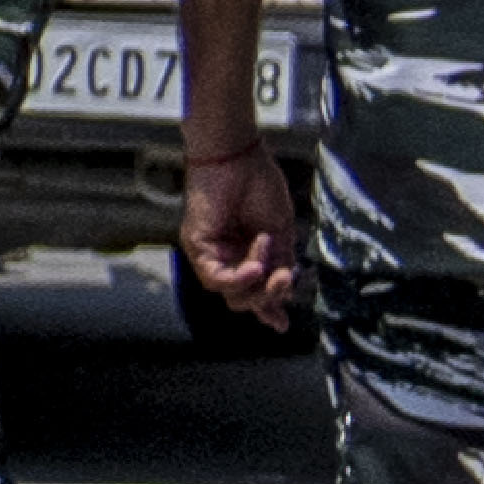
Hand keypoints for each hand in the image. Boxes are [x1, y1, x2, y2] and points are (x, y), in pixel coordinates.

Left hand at [180, 128, 301, 333]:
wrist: (241, 158)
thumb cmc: (260, 184)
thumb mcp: (282, 230)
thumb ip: (282, 262)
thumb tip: (286, 289)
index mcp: (248, 253)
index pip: (255, 290)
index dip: (269, 309)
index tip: (282, 325)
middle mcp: (227, 257)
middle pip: (243, 299)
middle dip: (268, 297)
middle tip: (284, 280)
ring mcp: (211, 254)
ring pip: (230, 294)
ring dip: (257, 284)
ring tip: (268, 260)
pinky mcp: (198, 247)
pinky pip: (216, 279)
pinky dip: (238, 278)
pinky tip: (254, 267)